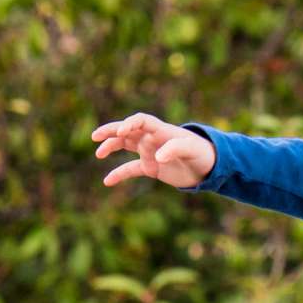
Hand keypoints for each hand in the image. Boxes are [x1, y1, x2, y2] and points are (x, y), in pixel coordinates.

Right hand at [91, 112, 214, 188]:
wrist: (207, 167)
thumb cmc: (201, 153)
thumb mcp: (191, 149)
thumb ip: (175, 149)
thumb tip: (158, 157)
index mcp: (161, 130)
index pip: (141, 121)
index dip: (130, 124)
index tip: (121, 132)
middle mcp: (152, 138)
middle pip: (127, 130)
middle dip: (111, 131)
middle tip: (95, 136)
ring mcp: (149, 152)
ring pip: (125, 146)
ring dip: (111, 147)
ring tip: (99, 153)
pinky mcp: (150, 167)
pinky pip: (131, 169)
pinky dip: (119, 174)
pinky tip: (107, 181)